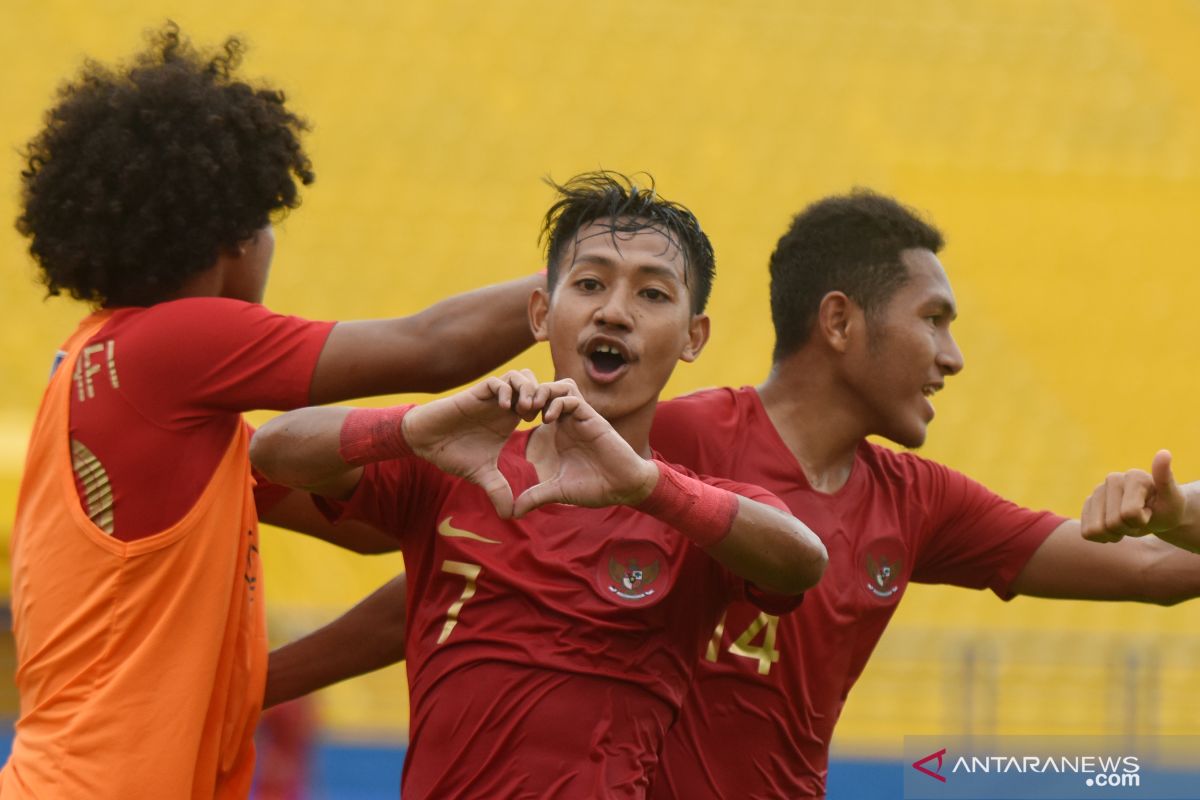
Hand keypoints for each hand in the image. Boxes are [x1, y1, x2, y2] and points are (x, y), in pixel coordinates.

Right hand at [404, 370, 562, 516]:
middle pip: (536, 385)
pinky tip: (506, 408)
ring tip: (525, 410)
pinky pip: (498, 381)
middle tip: (543, 416)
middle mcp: (503, 405)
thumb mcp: (482, 475)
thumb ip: (498, 491)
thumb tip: (510, 516)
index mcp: (510, 420)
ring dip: (528, 390)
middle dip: (544, 397)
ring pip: (520, 376)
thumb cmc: (452, 453)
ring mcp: (491, 398)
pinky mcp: (476, 394)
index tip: (551, 428)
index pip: (540, 403)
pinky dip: (506, 390)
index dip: (550, 411)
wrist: (425, 442)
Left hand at [513, 384, 657, 516]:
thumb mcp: (557, 491)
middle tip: (519, 410)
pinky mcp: (593, 420)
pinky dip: (558, 403)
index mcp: (561, 433)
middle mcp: (571, 422)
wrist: (623, 489)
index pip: (541, 404)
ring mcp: (582, 419)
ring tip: (533, 410)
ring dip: (545, 392)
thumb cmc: (595, 488)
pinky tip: (548, 420)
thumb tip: (514, 512)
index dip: (524, 406)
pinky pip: (573, 399)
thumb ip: (535, 496)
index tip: (511, 420)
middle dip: (531, 393)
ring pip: (562, 386)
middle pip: (550, 389)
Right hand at [1081, 450, 1185, 542]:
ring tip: (1128, 523)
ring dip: (1115, 535)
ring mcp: (1097, 491)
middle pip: (1113, 524)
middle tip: (1141, 520)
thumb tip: (1164, 453)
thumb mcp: (1173, 498)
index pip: (1129, 514)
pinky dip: (1102, 537)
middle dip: (1129, 529)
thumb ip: (1166, 478)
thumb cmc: (1167, 508)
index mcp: (1133, 476)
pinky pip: (1087, 532)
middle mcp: (1112, 480)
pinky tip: (1115, 527)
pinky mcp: (1087, 504)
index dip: (1142, 522)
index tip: (1150, 512)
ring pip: (1096, 530)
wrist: (1158, 514)